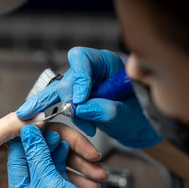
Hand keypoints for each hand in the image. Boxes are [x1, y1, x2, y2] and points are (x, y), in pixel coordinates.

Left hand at [0, 113, 105, 187]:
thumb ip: (12, 125)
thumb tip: (41, 117)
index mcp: (18, 130)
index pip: (54, 132)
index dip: (74, 141)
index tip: (90, 152)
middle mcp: (25, 146)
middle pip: (61, 150)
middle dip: (82, 160)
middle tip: (99, 172)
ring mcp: (25, 164)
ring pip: (57, 167)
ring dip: (77, 175)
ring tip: (94, 185)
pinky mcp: (21, 180)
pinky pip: (47, 181)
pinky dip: (62, 186)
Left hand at [8, 125, 125, 187]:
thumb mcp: (45, 182)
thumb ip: (35, 154)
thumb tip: (30, 130)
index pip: (21, 154)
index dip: (32, 137)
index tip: (42, 126)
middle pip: (40, 157)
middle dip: (57, 147)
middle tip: (64, 140)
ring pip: (56, 164)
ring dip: (72, 158)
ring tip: (83, 154)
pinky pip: (66, 173)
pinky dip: (75, 168)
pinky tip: (84, 163)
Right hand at [17, 46, 161, 147]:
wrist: (141, 126)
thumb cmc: (140, 115)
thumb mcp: (128, 113)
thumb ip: (107, 109)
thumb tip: (80, 108)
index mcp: (105, 63)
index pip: (82, 59)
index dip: (78, 78)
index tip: (80, 100)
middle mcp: (90, 71)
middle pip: (66, 78)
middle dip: (57, 99)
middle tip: (47, 114)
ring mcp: (81, 85)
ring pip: (60, 94)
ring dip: (68, 112)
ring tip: (90, 127)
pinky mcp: (76, 100)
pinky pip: (63, 106)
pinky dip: (70, 119)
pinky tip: (88, 128)